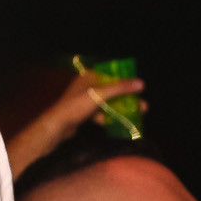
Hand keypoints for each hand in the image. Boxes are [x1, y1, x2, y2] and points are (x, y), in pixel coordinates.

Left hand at [6, 71, 145, 178]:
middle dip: (127, 99)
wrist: (57, 125)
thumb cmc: (77, 106)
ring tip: (136, 116)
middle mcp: (87, 85)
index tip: (139, 89)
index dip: (126, 82)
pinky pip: (100, 113)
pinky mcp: (83, 113)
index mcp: (90, 76)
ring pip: (107, 103)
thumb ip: (121, 88)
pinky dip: (109, 118)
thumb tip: (141, 83)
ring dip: (120, 109)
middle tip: (143, 106)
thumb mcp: (101, 94)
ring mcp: (84, 100)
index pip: (113, 75)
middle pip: (112, 90)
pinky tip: (119, 125)